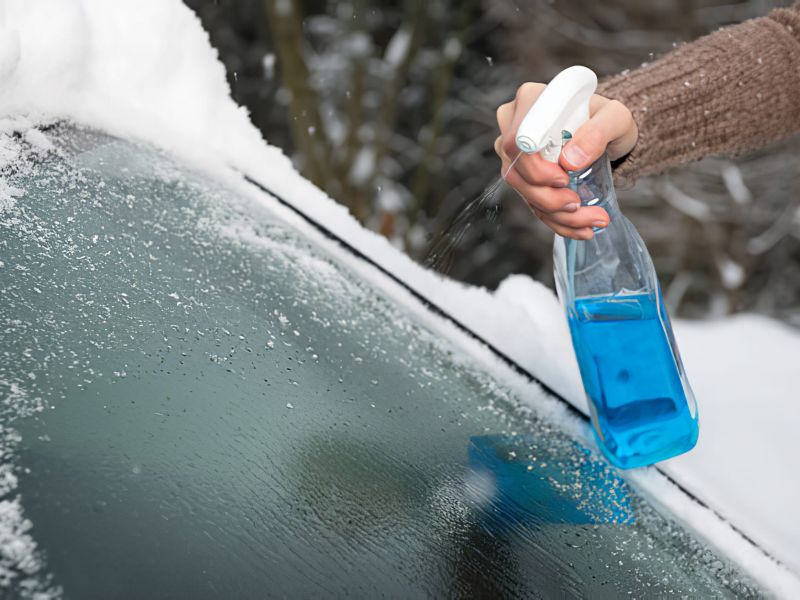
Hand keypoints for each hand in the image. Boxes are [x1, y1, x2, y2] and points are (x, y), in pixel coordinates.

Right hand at [495, 83, 637, 238]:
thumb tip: (571, 161)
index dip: (535, 166)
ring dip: (556, 214)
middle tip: (579, 204)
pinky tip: (582, 228)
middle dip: (548, 198)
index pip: (517, 140)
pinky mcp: (523, 177)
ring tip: (591, 220)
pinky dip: (558, 221)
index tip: (564, 178)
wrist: (607, 134)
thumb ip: (598, 132)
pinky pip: (532, 204)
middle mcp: (514, 126)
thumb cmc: (608, 118)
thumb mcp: (616, 118)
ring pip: (523, 192)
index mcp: (531, 101)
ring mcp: (515, 154)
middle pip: (515, 171)